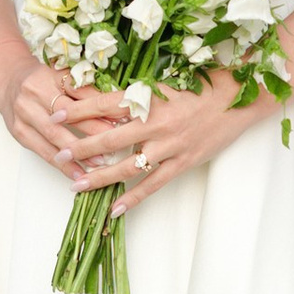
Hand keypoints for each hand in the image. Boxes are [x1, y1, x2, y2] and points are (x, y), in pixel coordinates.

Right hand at [0, 57, 131, 177]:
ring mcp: (24, 115)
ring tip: (99, 163)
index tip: (121, 120)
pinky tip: (77, 173)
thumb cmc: (41, 79)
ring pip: (54, 136)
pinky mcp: (20, 132)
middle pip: (66, 116)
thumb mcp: (63, 76)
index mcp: (49, 77)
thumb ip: (86, 90)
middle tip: (114, 146)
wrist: (7, 81)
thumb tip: (116, 105)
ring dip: (77, 153)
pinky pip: (43, 152)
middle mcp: (34, 95)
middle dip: (91, 132)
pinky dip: (61, 165)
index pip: (78, 94)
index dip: (100, 108)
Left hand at [64, 72, 266, 213]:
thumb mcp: (165, 83)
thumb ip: (137, 94)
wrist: (239, 97)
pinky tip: (115, 209)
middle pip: (111, 138)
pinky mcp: (184, 162)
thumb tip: (103, 102)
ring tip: (77, 185)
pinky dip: (133, 198)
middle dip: (82, 148)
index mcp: (150, 98)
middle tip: (58, 155)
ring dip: (100, 177)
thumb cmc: (201, 84)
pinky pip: (153, 185)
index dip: (77, 109)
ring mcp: (171, 146)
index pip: (105, 103)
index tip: (54, 113)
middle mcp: (157, 122)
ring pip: (128, 167)